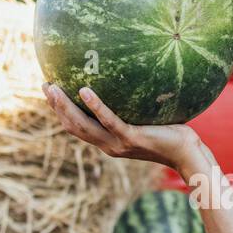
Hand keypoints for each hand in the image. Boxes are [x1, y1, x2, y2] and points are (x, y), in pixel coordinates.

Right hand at [43, 83, 206, 175]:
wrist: (187, 154)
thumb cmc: (171, 134)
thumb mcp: (147, 119)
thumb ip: (134, 106)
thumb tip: (132, 77)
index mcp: (109, 142)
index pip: (78, 128)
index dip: (61, 112)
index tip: (51, 92)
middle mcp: (109, 145)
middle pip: (74, 126)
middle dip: (57, 107)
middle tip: (45, 85)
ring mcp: (119, 143)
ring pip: (84, 125)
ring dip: (66, 107)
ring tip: (54, 88)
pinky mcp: (131, 138)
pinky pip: (109, 120)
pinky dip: (95, 106)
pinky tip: (85, 91)